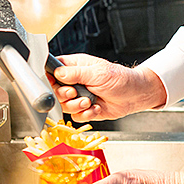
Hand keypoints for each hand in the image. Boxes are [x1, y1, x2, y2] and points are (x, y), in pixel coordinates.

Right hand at [47, 54, 165, 120]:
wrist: (135, 95)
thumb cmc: (120, 78)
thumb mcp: (98, 73)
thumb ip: (76, 73)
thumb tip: (58, 72)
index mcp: (75, 66)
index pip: (52, 70)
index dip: (49, 78)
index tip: (53, 84)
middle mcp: (74, 81)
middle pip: (54, 91)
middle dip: (64, 95)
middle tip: (75, 93)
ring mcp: (78, 96)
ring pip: (64, 105)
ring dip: (76, 106)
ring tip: (89, 101)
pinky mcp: (85, 109)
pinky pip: (76, 116)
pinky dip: (86, 114)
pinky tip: (96, 107)